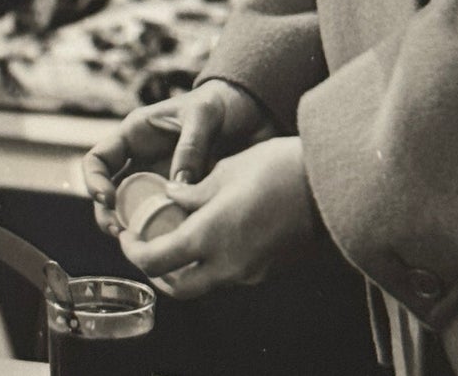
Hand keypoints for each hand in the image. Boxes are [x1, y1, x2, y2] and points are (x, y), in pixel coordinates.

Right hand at [82, 80, 277, 237]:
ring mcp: (160, 184)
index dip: (94, 180)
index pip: (98, 160)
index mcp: (136, 136)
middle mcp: (143, 163)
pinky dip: (166, 235)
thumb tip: (179, 185)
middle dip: (110, 217)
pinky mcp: (182, 201)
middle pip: (110, 196)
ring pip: (135, 215)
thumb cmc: (220, 104)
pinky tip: (176, 245)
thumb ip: (190, 146)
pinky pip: (165, 223)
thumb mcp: (204, 116)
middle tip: (123, 233)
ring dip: (136, 232)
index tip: (108, 198)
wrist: (252, 115)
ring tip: (147, 245)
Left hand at [120, 136, 324, 297]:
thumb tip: (171, 197)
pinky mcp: (265, 271)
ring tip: (177, 236)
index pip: (155, 260)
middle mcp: (226, 265)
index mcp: (209, 237)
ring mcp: (248, 273)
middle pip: (177, 287)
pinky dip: (210, 263)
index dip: (133, 250)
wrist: (330, 186)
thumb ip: (193, 191)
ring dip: (183, 269)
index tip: (126, 234)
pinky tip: (210, 234)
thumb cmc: (278, 169)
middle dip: (156, 271)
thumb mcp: (227, 170)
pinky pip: (226, 276)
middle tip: (146, 244)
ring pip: (203, 285)